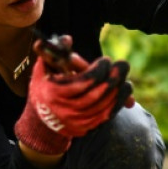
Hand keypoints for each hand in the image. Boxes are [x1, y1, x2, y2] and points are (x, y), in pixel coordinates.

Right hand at [14, 39, 132, 154]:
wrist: (41, 119)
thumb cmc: (45, 87)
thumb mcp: (44, 68)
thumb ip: (55, 52)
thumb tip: (67, 39)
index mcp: (54, 93)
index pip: (83, 82)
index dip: (98, 71)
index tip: (106, 60)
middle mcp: (65, 110)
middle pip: (95, 95)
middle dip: (113, 79)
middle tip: (123, 65)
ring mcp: (76, 122)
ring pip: (103, 107)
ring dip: (118, 92)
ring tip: (126, 79)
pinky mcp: (85, 128)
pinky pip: (106, 117)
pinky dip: (116, 104)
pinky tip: (124, 93)